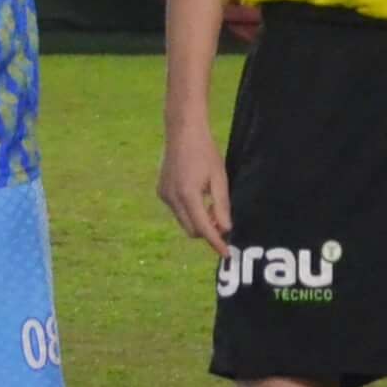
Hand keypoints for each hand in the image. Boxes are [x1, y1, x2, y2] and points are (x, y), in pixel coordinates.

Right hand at [157, 117, 231, 249]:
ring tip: (209, 202)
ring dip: (197, 219)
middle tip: (222, 219)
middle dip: (207, 230)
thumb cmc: (205, 152)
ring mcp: (164, 195)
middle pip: (192, 229)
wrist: (183, 132)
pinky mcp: (161, 191)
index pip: (204, 228)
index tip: (226, 254)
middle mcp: (172, 198)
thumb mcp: (219, 179)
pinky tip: (197, 193)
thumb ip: (221, 206)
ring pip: (183, 221)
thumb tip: (225, 230)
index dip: (215, 243)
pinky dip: (188, 210)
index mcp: (188, 195)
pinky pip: (176, 210)